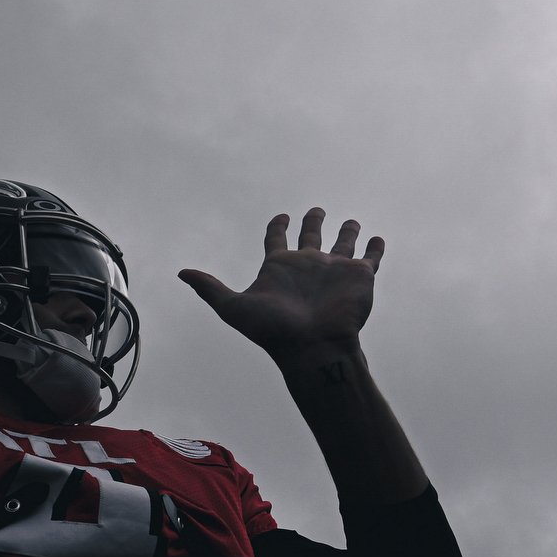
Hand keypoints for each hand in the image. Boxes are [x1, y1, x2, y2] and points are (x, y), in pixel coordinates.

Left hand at [179, 208, 383, 357]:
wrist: (311, 347)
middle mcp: (307, 266)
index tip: (280, 217)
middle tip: (315, 209)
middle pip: (310, 236)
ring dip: (348, 231)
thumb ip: (209, 287)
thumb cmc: (272, 330)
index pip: (276, 240)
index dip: (277, 226)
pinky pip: (370, 258)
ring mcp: (334, 270)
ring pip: (343, 244)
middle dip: (312, 222)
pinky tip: (377, 238)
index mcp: (279, 268)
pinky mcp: (359, 277)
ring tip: (352, 221)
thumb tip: (180, 273)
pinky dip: (374, 248)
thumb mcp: (233, 306)